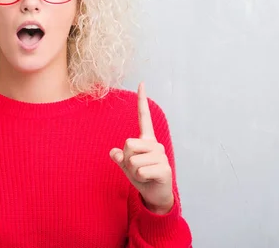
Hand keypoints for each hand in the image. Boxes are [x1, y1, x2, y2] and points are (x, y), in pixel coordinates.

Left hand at [110, 82, 173, 213]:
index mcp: (146, 140)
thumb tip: (114, 153)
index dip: (142, 101)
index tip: (142, 83)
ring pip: (132, 160)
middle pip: (128, 144)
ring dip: (133, 171)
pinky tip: (149, 179)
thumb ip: (119, 158)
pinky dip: (139, 178)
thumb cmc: (142, 178)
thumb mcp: (126, 167)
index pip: (144, 118)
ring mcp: (161, 156)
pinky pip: (140, 171)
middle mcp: (155, 145)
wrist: (156, 195)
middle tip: (137, 169)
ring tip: (143, 175)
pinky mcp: (164, 168)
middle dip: (127, 159)